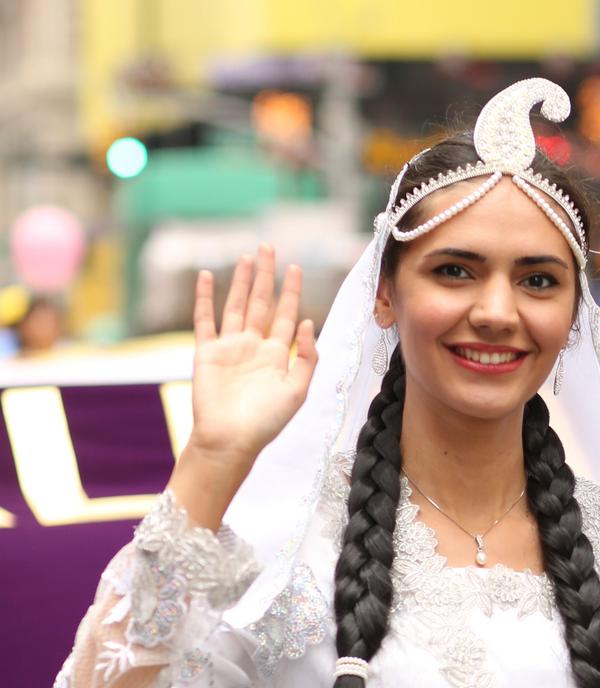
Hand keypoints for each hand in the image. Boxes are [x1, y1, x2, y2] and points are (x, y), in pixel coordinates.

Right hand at [188, 245, 317, 464]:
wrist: (230, 440)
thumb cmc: (266, 422)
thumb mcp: (297, 391)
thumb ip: (307, 357)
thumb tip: (307, 322)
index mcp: (277, 356)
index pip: (286, 316)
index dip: (291, 291)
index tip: (294, 267)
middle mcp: (254, 347)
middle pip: (262, 303)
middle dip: (266, 276)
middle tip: (268, 247)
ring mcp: (230, 348)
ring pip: (236, 305)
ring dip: (241, 281)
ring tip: (246, 257)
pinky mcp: (207, 352)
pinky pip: (205, 319)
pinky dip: (205, 298)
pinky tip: (207, 277)